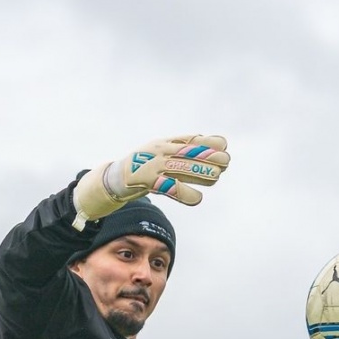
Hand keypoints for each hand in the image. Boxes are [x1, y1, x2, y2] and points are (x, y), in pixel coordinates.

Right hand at [72, 134, 229, 228]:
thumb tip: (203, 146)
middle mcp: (159, 151)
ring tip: (217, 177)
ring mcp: (152, 165)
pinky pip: (167, 187)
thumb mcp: (159, 155)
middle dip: (207, 157)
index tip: (223, 144)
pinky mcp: (146, 181)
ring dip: (199, 172)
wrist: (113, 178)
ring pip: (180, 168)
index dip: (206, 142)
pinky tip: (197, 199)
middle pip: (187, 153)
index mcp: (164, 143)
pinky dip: (183, 193)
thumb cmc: (141, 167)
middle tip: (226, 162)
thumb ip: (179, 152)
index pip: (188, 140)